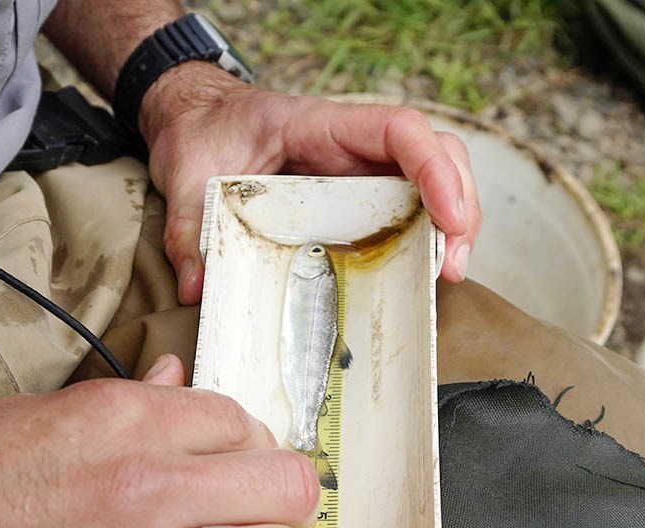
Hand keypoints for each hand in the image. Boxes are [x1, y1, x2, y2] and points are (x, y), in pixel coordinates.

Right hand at [0, 355, 318, 527]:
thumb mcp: (31, 417)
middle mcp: (144, 488)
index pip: (242, 420)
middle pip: (286, 485)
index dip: (248, 444)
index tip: (235, 464)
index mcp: (121, 421)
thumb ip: (121, 400)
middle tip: (260, 511)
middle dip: (284, 497)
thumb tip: (175, 379)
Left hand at [141, 63, 482, 304]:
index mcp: (320, 125)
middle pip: (436, 156)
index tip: (447, 217)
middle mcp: (351, 145)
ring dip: (451, 225)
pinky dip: (424, 235)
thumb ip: (189, 228)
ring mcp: (358, 170)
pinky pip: (406, 206)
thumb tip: (196, 287)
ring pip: (431, 181)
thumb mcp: (186, 176)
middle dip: (458, 206)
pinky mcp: (354, 196)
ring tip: (445, 274)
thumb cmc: (200, 135)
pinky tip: (421, 269)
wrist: (195, 123)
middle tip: (451, 265)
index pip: (400, 130)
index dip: (435, 169)